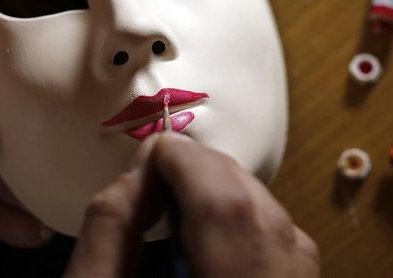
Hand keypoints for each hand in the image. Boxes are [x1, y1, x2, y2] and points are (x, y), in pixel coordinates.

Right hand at [65, 133, 319, 277]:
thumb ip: (111, 230)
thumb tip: (140, 167)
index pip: (228, 205)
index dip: (189, 163)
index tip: (152, 153)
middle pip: (255, 206)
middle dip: (206, 173)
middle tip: (160, 175)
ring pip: (273, 217)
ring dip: (225, 193)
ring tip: (178, 204)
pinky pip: (282, 240)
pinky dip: (244, 220)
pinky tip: (209, 235)